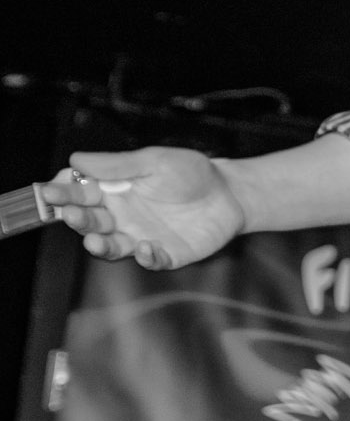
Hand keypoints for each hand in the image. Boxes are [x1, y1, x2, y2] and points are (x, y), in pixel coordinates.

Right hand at [41, 147, 246, 270]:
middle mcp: (123, 217)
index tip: (48, 191)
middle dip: (77, 219)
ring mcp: (142, 237)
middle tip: (69, 214)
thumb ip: (117, 165)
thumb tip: (76, 160)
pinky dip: (147, 257)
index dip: (63, 193)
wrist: (230, 193)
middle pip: (91, 222)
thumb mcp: (154, 161)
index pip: (80, 194)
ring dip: (101, 246)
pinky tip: (146, 247)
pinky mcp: (166, 254)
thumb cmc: (190, 173)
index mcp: (114, 191)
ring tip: (95, 241)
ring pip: (113, 247)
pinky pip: (152, 260)